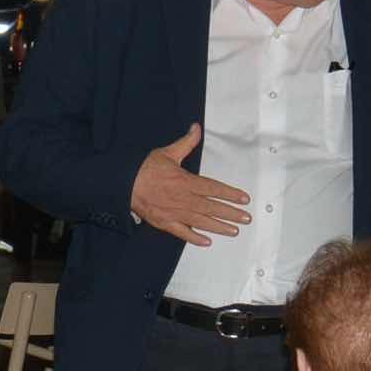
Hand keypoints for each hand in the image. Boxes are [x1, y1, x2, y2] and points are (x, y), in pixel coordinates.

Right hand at [130, 124, 250, 246]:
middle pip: (212, 207)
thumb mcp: (167, 152)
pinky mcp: (164, 222)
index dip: (230, 194)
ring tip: (234, 231)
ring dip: (219, 227)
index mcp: (186, 182)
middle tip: (246, 218)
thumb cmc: (144, 169)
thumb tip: (196, 128)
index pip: (214, 189)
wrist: (123, 184)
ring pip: (201, 222)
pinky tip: (206, 242)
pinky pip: (182, 232)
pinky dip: (194, 238)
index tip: (244, 199)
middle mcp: (183, 199)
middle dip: (231, 213)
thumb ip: (186, 142)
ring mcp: (174, 213)